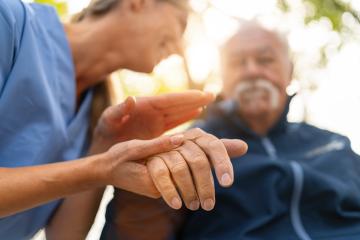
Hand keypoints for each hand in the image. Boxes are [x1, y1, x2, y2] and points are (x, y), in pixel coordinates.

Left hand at [91, 91, 213, 152]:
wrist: (102, 148)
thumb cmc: (104, 134)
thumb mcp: (107, 122)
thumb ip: (118, 111)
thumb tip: (131, 99)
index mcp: (143, 106)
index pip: (168, 100)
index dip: (186, 97)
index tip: (201, 95)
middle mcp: (152, 111)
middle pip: (177, 103)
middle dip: (193, 99)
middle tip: (212, 95)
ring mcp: (155, 120)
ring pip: (178, 111)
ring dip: (192, 106)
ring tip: (208, 101)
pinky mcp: (156, 130)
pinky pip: (174, 122)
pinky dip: (185, 117)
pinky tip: (197, 114)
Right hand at [102, 134, 184, 196]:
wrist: (106, 170)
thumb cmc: (117, 158)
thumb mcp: (136, 148)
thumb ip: (158, 145)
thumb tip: (181, 139)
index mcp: (154, 183)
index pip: (181, 168)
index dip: (185, 150)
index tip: (186, 137)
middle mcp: (159, 191)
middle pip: (184, 170)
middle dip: (186, 152)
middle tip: (185, 138)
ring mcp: (160, 189)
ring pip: (181, 171)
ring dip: (182, 154)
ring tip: (179, 141)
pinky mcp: (160, 185)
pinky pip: (174, 172)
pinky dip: (177, 158)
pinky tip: (174, 147)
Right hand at [146, 128, 247, 210]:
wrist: (152, 155)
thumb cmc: (184, 155)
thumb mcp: (203, 153)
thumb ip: (222, 151)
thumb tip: (244, 147)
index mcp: (199, 136)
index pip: (215, 146)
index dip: (222, 164)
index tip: (227, 184)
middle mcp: (184, 139)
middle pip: (199, 161)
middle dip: (205, 186)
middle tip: (208, 205)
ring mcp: (166, 148)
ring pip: (181, 169)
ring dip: (188, 191)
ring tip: (194, 206)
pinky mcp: (152, 159)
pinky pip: (162, 175)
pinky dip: (170, 191)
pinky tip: (177, 204)